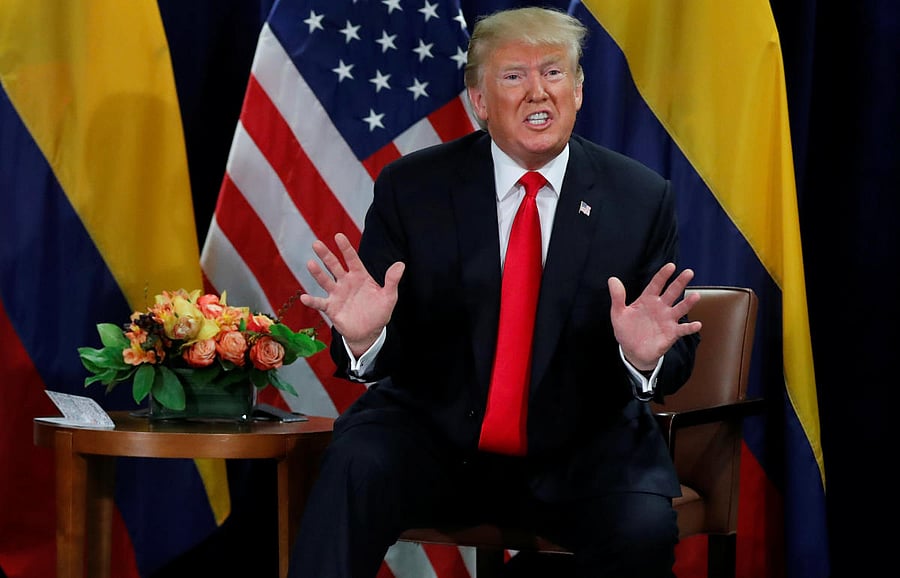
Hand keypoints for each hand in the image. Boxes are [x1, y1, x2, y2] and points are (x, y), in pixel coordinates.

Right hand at [299, 233, 404, 356]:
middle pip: (334, 266)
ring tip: (311, 264)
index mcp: (360, 276)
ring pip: (325, 281)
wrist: (369, 333)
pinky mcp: (331, 308)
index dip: (345, 248)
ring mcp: (337, 294)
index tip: (339, 236)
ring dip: (317, 273)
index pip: (352, 259)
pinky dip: (312, 301)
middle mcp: (346, 282)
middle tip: (316, 243)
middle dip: (326, 255)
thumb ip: (392, 281)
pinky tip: (304, 297)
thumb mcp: (389, 297)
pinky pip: (320, 303)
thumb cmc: (379, 312)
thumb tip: (401, 264)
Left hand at [608, 263, 700, 369]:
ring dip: (688, 303)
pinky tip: (697, 324)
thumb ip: (617, 297)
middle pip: (672, 292)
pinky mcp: (671, 333)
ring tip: (696, 296)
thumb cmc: (626, 330)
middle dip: (680, 282)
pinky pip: (682, 329)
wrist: (632, 351)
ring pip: (680, 309)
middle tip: (689, 272)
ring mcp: (667, 320)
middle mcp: (660, 307)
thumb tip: (612, 279)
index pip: (656, 284)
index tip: (671, 266)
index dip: (663, 275)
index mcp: (647, 300)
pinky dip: (690, 327)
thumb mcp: (618, 313)